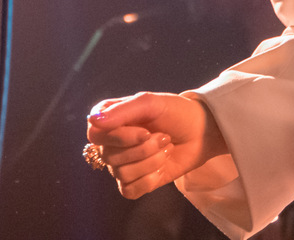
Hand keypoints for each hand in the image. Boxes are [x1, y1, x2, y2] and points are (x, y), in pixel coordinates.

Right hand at [85, 91, 226, 198]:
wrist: (201, 132)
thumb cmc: (175, 112)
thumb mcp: (150, 103)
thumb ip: (122, 111)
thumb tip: (92, 120)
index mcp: (110, 119)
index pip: (95, 134)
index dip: (118, 137)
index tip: (144, 131)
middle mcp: (112, 142)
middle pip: (109, 156)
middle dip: (143, 149)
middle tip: (164, 137)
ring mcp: (123, 164)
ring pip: (121, 174)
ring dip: (151, 162)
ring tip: (166, 148)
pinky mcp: (135, 182)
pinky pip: (129, 190)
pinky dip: (149, 181)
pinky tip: (162, 168)